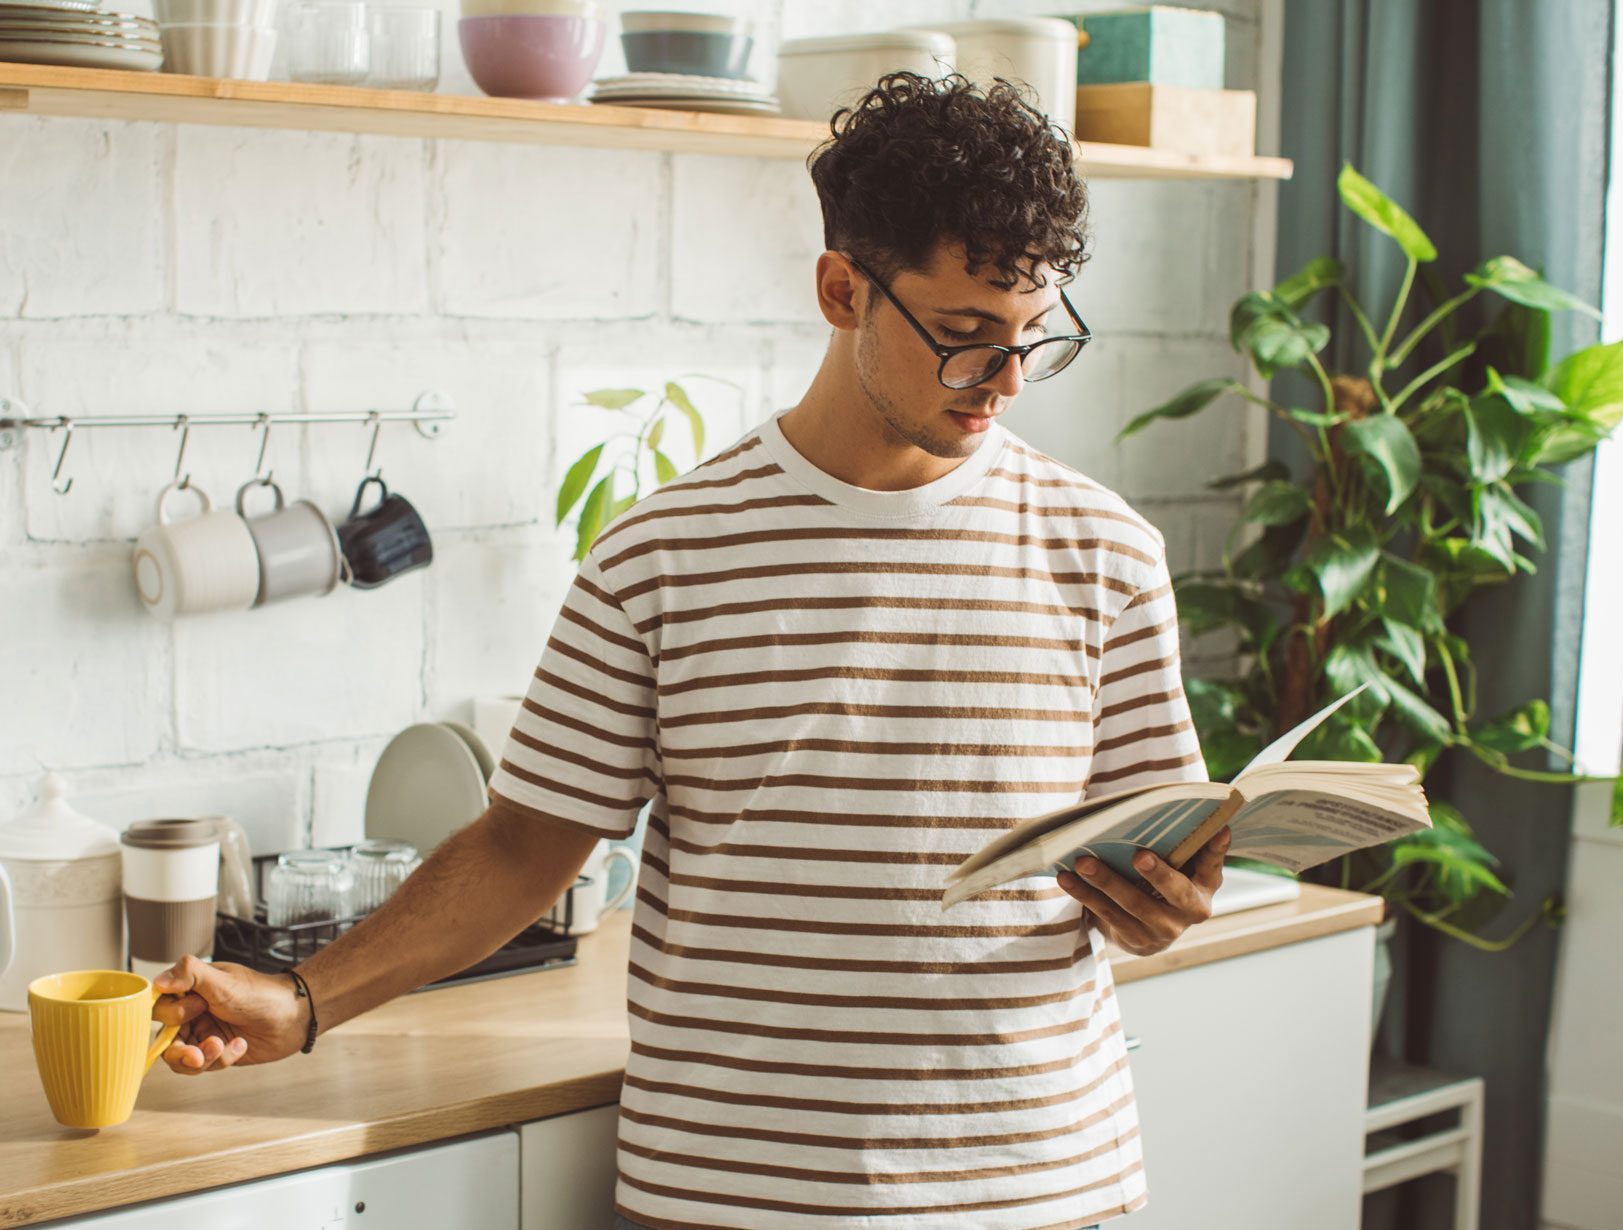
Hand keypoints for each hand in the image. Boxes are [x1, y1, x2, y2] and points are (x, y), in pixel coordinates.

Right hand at [151, 956, 310, 1074]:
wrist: (294, 1016)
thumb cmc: (261, 993)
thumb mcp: (224, 981)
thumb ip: (191, 975)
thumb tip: (157, 981)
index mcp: (190, 990)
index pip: (157, 1007)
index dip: (169, 1014)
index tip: (193, 1010)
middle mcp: (192, 1013)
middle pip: (164, 1041)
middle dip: (180, 1052)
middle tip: (199, 1053)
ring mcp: (203, 1034)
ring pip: (181, 1059)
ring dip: (201, 1058)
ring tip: (221, 1047)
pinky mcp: (216, 1053)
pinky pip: (204, 1066)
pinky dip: (221, 1059)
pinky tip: (241, 1045)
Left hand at [1058, 827, 1230, 956]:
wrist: (1149, 931)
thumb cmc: (1165, 883)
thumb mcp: (1182, 868)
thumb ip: (1188, 847)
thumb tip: (1199, 816)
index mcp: (1204, 888)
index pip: (1213, 866)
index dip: (1216, 850)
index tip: (1218, 828)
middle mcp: (1189, 912)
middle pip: (1175, 891)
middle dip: (1158, 874)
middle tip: (1139, 855)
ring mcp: (1162, 930)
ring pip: (1132, 904)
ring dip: (1105, 881)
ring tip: (1082, 861)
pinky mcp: (1134, 939)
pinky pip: (1107, 915)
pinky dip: (1085, 895)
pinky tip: (1066, 878)